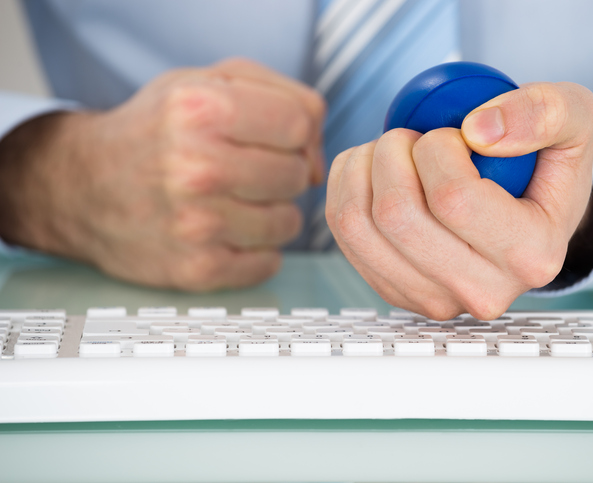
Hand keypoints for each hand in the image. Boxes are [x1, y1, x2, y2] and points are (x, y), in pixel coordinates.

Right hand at [0, 59, 325, 289]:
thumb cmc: (153, 131)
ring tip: (231, 201)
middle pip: (296, 176)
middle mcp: (197, 168)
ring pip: (289, 223)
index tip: (274, 140)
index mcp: (201, 109)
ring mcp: (198, 225)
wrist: (79, 187)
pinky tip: (225, 232)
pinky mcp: (198, 270)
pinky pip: (269, 263)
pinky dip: (255, 249)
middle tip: (242, 170)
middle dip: (278, 171)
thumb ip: (283, 97)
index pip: (300, 125)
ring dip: (269, 212)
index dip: (294, 133)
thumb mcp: (208, 82)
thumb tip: (317, 158)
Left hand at [326, 82, 592, 319]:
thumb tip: (480, 130)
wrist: (528, 218)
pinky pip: (343, 233)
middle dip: (392, 153)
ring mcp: (434, 299)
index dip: (438, 148)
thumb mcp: (574, 120)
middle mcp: (481, 292)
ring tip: (390, 150)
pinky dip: (346, 186)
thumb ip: (544, 113)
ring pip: (359, 225)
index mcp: (531, 256)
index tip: (454, 136)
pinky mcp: (396, 292)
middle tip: (412, 137)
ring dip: (362, 167)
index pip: (454, 198)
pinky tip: (373, 171)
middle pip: (397, 216)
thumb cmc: (544, 170)